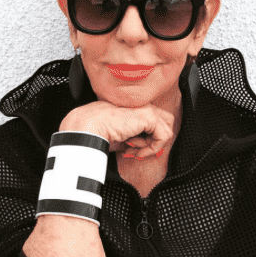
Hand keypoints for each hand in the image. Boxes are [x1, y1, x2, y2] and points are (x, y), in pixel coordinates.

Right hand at [59, 100, 174, 159]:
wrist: (88, 127)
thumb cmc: (97, 130)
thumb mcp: (119, 136)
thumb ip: (131, 139)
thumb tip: (139, 148)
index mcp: (134, 107)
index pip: (154, 121)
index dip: (149, 139)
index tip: (135, 151)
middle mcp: (142, 105)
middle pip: (166, 122)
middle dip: (157, 139)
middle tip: (140, 151)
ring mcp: (146, 108)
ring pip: (167, 129)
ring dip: (153, 145)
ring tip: (135, 150)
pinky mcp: (148, 116)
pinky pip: (164, 136)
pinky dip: (153, 148)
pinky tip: (137, 150)